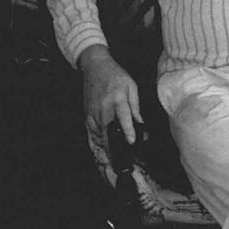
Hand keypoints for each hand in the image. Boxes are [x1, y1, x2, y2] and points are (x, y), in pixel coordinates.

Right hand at [78, 45, 142, 163]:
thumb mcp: (131, 87)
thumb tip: (140, 124)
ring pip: (98, 135)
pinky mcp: (87, 115)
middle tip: (123, 161)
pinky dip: (98, 142)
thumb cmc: (115, 76)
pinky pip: (92, 133)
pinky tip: (104, 150)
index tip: (131, 141)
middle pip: (107, 131)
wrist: (95, 67)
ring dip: (105, 148)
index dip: (127, 130)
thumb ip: (135, 107)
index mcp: (117, 98)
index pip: (123, 117)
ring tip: (114, 161)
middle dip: (114, 147)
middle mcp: (103, 107)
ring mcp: (93, 112)